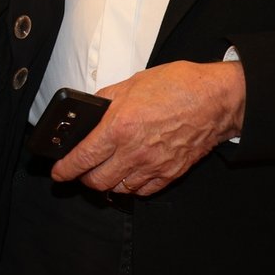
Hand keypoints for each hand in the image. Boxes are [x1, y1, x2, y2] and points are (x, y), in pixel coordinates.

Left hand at [52, 61, 243, 195]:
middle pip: (97, 181)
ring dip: (108, 183)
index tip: (58, 172)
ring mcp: (152, 166)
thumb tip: (89, 114)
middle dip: (83, 178)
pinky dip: (131, 186)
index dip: (64, 169)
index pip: (82, 159)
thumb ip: (106, 101)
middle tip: (81, 169)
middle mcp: (134, 151)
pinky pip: (142, 191)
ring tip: (106, 170)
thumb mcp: (132, 83)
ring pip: (118, 190)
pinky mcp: (169, 174)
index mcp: (119, 127)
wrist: (216, 99)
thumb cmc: (178, 86)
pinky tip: (130, 174)